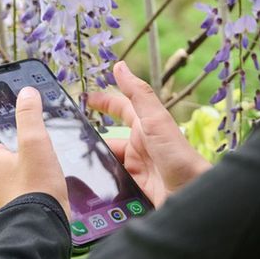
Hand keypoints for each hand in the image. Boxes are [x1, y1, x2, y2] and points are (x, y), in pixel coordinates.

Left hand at [0, 86, 69, 216]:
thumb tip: (25, 94)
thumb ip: (30, 117)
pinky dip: (22, 187)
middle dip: (1, 147)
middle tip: (23, 140)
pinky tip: (42, 185)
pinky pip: (10, 194)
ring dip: (13, 168)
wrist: (38, 235)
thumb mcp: (36, 145)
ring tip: (38, 163)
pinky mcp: (8, 214)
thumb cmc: (34, 190)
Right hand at [86, 62, 211, 205]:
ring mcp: (137, 166)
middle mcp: (141, 144)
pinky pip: (113, 180)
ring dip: (96, 161)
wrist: (192, 192)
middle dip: (91, 137)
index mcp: (145, 124)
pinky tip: (90, 183)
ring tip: (74, 163)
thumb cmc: (178, 154)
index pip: (121, 107)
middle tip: (68, 138)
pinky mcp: (135, 186)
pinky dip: (103, 180)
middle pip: (109, 137)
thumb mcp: (155, 119)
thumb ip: (137, 94)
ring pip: (109, 160)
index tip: (84, 98)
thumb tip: (120, 66)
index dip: (104, 101)